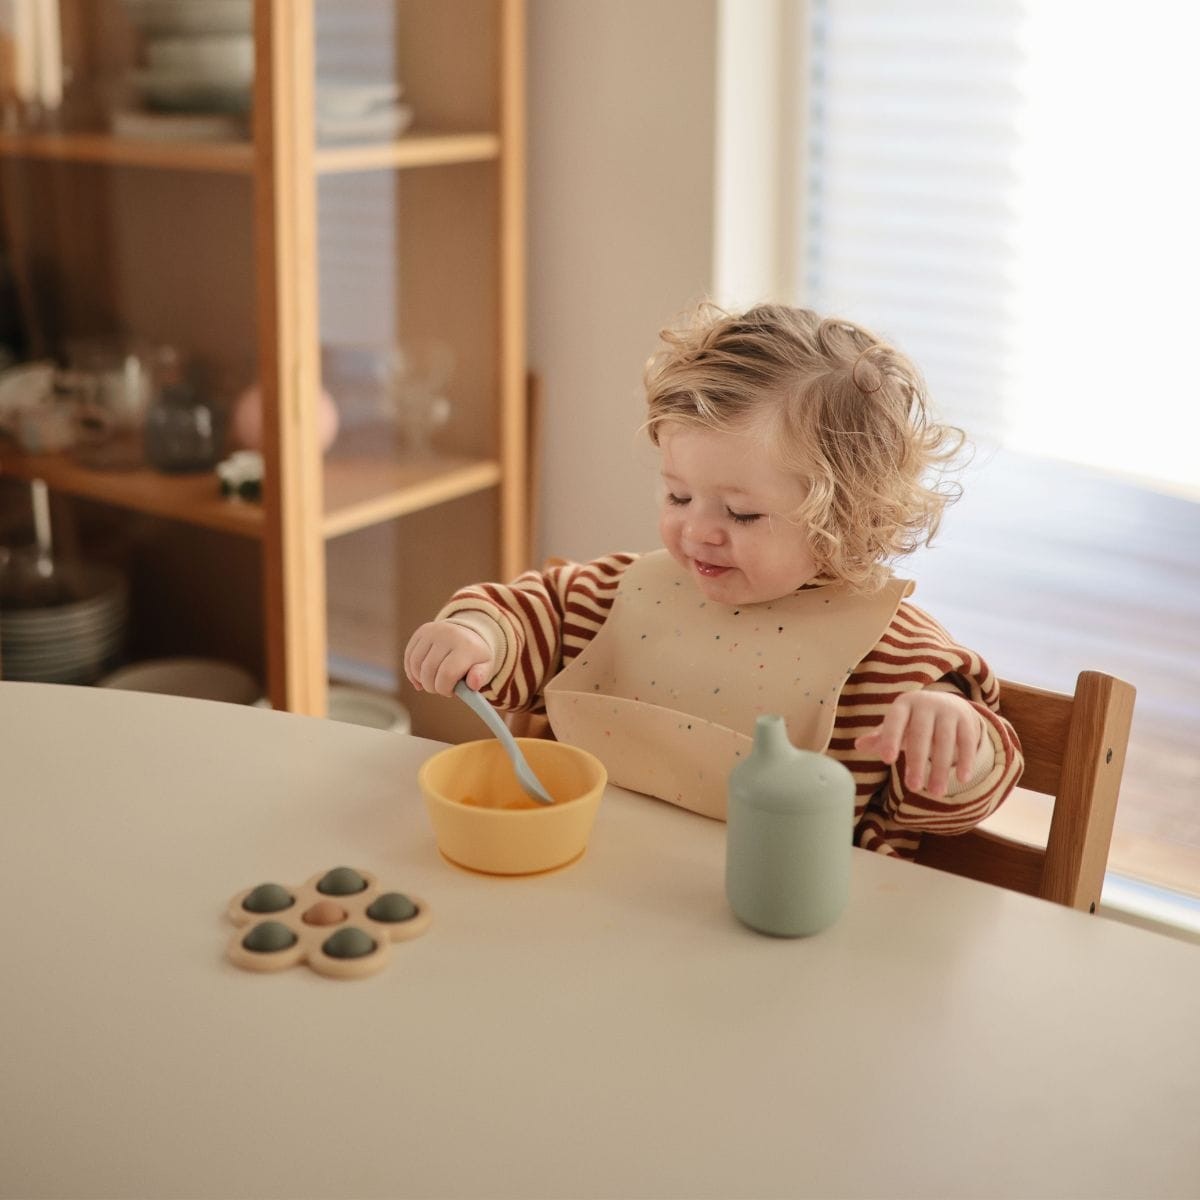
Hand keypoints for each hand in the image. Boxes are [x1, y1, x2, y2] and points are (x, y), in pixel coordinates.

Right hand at [404, 621, 493, 696]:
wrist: (468, 633)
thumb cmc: (475, 657)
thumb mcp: (485, 667)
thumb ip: (480, 677)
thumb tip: (473, 684)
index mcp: (466, 646)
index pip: (447, 675)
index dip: (445, 689)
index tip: (451, 691)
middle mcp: (448, 634)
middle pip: (429, 671)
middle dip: (432, 687)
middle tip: (441, 688)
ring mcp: (433, 631)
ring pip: (416, 665)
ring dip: (421, 680)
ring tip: (432, 682)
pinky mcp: (421, 632)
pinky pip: (409, 657)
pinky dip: (412, 672)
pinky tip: (420, 678)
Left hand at [854, 690, 984, 797]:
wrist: (947, 703)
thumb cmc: (913, 721)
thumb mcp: (896, 725)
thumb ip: (880, 737)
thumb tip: (858, 745)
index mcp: (903, 705)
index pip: (895, 721)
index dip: (891, 739)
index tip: (887, 761)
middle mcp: (926, 705)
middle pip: (920, 735)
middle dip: (917, 762)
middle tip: (913, 788)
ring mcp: (948, 711)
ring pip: (945, 741)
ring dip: (941, 768)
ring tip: (936, 792)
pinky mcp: (967, 720)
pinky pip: (967, 741)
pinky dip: (966, 760)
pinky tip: (962, 779)